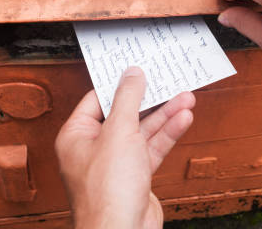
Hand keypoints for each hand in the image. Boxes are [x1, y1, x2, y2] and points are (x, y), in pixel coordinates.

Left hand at [55, 67, 195, 228]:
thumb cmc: (107, 191)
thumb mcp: (119, 132)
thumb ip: (127, 99)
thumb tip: (131, 74)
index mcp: (76, 136)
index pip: (98, 100)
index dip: (118, 84)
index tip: (137, 70)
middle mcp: (94, 148)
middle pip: (123, 114)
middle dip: (148, 99)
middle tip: (166, 81)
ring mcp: (115, 163)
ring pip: (141, 131)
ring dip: (164, 115)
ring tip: (185, 97)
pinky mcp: (134, 176)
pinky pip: (151, 149)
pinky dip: (167, 134)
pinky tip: (182, 119)